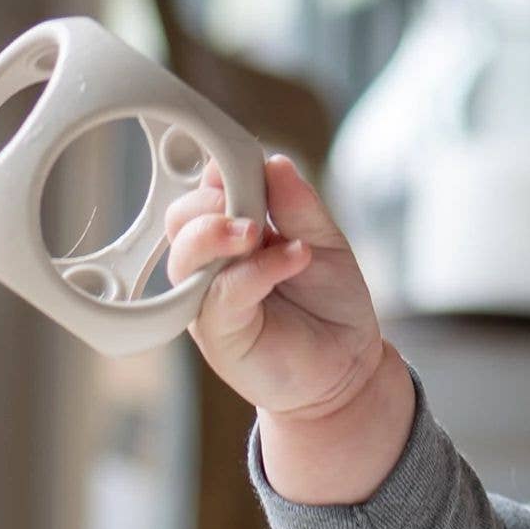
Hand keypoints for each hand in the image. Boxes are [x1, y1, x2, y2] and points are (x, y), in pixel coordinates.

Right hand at [163, 154, 410, 501]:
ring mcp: (208, 297)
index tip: (242, 159)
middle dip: (212, 200)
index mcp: (233, 232)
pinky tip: (294, 257)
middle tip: (254, 207)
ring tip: (259, 231)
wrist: (347, 368)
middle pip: (182, 217)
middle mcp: (212, 263)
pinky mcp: (218, 331)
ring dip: (218, 231)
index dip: (219, 170)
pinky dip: (256, 270)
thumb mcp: (325, 243)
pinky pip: (221, 292)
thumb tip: (274, 162)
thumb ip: (298, 206)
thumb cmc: (331, 306)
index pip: (206, 191)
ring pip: (186, 252)